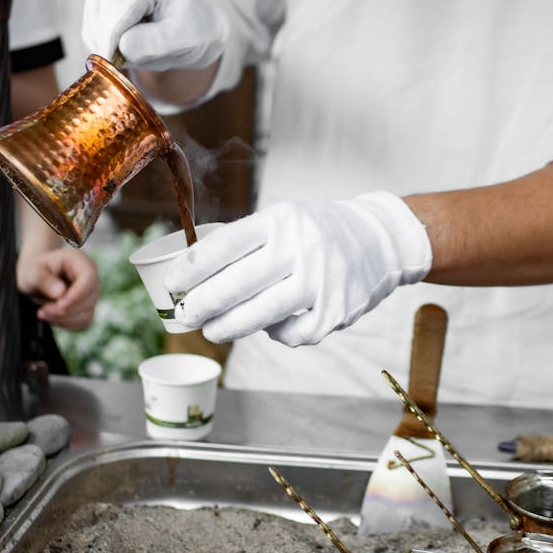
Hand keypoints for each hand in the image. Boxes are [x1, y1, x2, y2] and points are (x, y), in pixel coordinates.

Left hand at [16, 248, 99, 331]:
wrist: (35, 277)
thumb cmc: (34, 270)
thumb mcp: (32, 272)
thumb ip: (44, 280)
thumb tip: (60, 293)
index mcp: (79, 261)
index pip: (89, 278)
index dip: (78, 294)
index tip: (60, 304)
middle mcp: (89, 277)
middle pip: (90, 298)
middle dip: (66, 310)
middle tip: (42, 311)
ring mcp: (90, 294)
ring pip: (87, 314)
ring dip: (64, 319)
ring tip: (43, 313)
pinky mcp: (87, 309)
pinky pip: (82, 323)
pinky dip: (66, 324)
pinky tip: (52, 317)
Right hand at [81, 0, 228, 70]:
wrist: (193, 15)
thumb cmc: (192, 25)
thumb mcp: (184, 36)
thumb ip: (155, 42)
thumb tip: (122, 47)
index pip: (117, 13)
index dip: (110, 44)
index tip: (112, 67)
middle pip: (103, 22)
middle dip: (117, 47)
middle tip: (147, 53)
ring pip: (93, 29)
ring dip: (113, 47)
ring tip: (144, 43)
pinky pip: (91, 32)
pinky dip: (107, 44)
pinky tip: (132, 39)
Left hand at [164, 193, 431, 345]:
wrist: (380, 241)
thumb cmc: (317, 232)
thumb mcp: (284, 219)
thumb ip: (247, 243)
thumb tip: (194, 278)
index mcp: (281, 220)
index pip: (225, 245)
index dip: (192, 268)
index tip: (172, 283)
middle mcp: (300, 248)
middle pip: (236, 285)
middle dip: (202, 304)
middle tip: (185, 314)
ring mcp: (319, 282)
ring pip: (259, 316)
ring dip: (227, 328)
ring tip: (211, 330)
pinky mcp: (333, 313)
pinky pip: (289, 334)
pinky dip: (273, 333)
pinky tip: (267, 326)